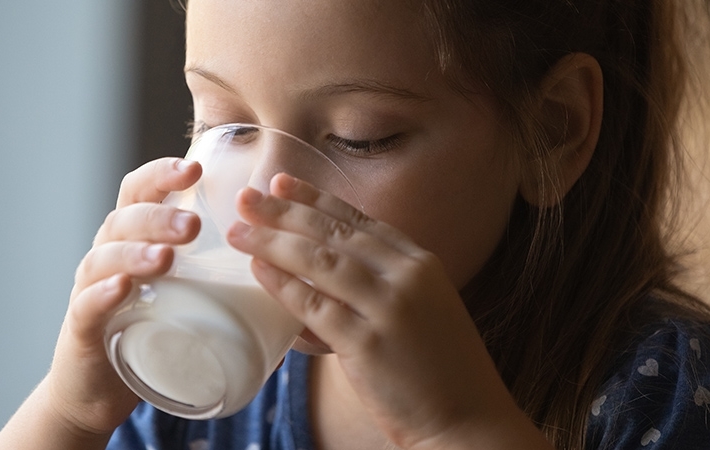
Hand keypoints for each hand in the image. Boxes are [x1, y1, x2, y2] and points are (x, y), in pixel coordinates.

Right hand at [45, 157, 202, 436]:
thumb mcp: (187, 294)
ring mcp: (89, 290)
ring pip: (104, 258)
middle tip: (192, 226)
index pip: (140, 191)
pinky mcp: (81, 329)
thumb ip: (225, 276)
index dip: (162, 174)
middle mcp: (107, 255)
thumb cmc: (153, 333)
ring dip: (134, 252)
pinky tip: (122, 289)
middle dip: (158, 217)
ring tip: (166, 257)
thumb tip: (290, 269)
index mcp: (133, 238)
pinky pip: (86, 305)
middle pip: (124, 220)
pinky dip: (102, 294)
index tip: (195, 167)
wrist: (100, 390)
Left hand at [226, 173, 550, 448]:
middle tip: (246, 197)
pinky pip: (315, 306)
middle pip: (334, 231)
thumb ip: (382, 286)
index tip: (281, 183)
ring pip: (321, 261)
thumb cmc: (440, 372)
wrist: (470, 422)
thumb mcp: (422, 310)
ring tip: (239, 231)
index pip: (359, 220)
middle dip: (285, 210)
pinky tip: (259, 271)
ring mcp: (389, 308)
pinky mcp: (368, 344)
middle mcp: (407, 276)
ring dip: (274, 242)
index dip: (316, 198)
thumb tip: (324, 275)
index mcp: (421, 264)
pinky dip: (283, 285)